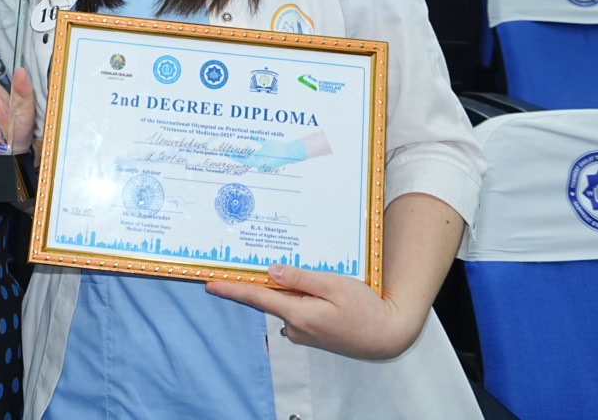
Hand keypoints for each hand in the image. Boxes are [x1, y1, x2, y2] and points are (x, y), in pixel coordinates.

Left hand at [207, 264, 427, 360]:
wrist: (387, 336)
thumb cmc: (365, 309)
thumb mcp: (335, 286)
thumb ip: (302, 278)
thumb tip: (272, 271)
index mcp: (298, 314)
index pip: (257, 298)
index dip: (232, 289)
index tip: (210, 284)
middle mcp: (296, 326)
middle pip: (270, 297)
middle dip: (265, 280)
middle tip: (260, 261)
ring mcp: (304, 332)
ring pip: (287, 302)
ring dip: (291, 287)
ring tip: (315, 275)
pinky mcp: (312, 332)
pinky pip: (298, 309)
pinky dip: (301, 297)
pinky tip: (320, 290)